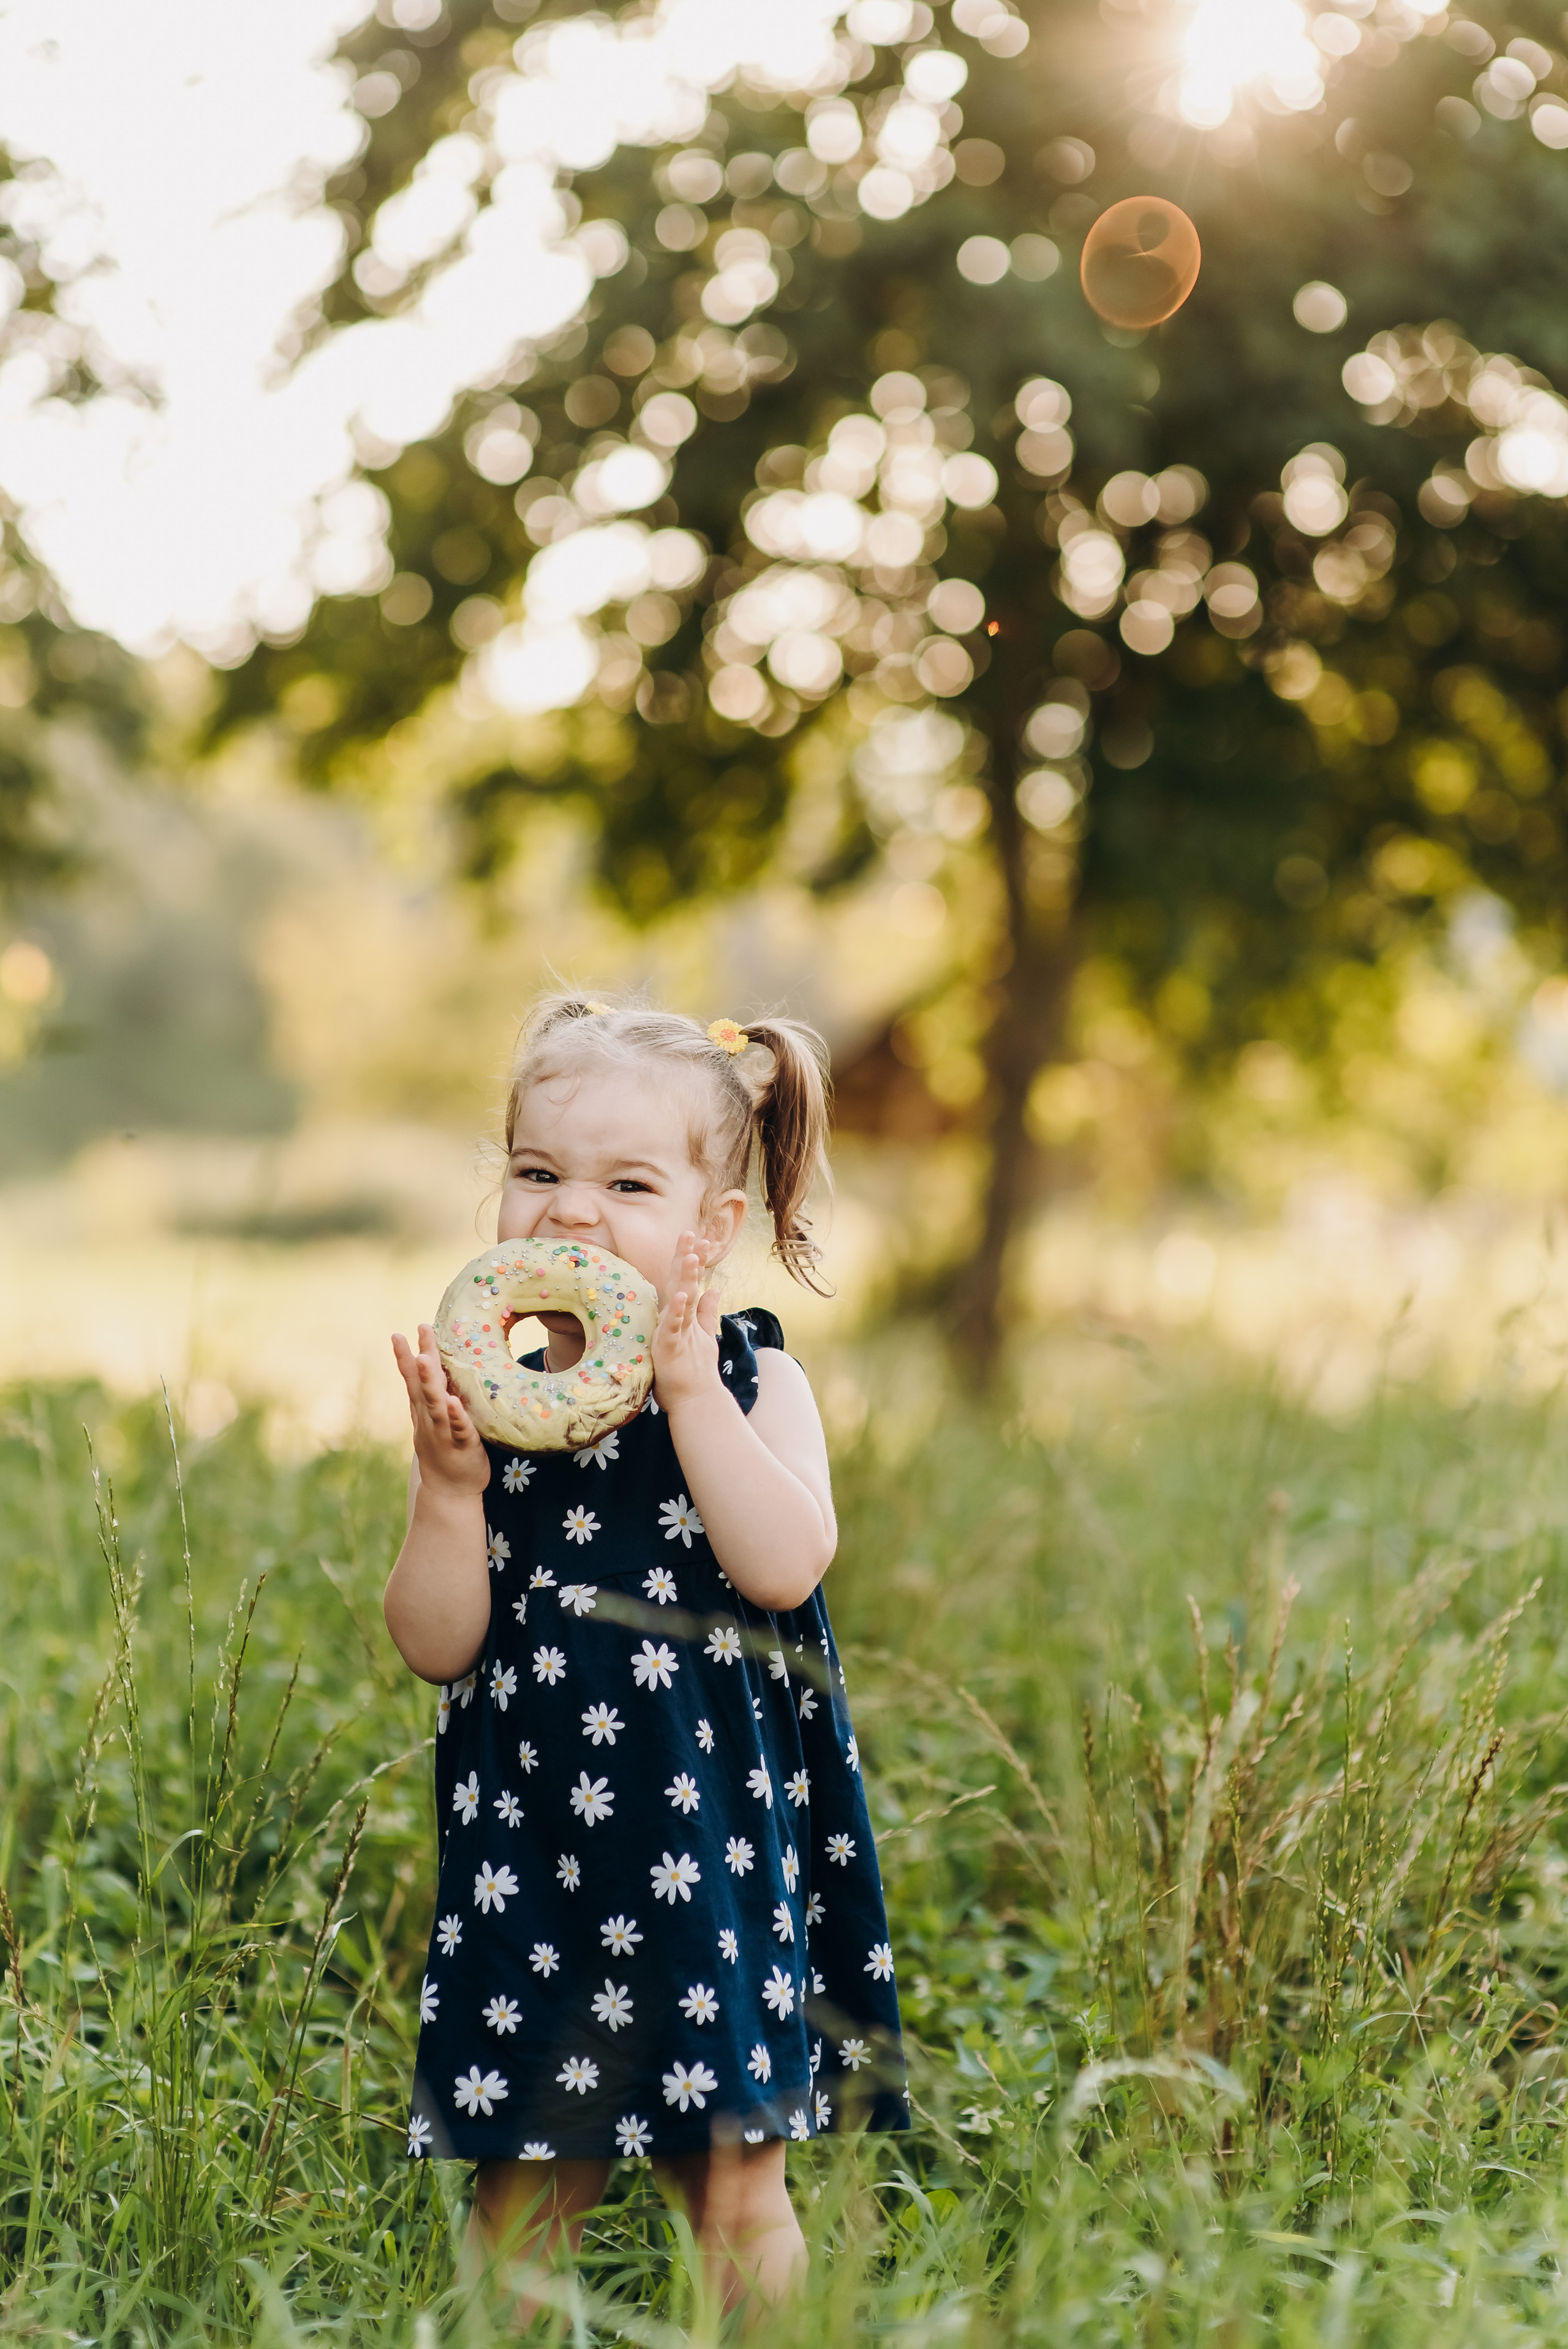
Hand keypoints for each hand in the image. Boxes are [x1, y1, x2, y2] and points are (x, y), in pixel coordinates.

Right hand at [392, 1324, 489, 1495]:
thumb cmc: (445, 1450)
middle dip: (421, 1357)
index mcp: (424, 1411)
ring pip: (436, 1403)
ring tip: (427, 1360)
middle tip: (420, 1329)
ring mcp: (443, 1432)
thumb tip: (435, 1369)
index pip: (412, 1380)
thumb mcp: (435, 1421)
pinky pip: (459, 1428)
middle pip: (423, 1384)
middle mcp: (429, 1419)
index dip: (405, 1357)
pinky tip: (452, 1402)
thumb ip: (434, 1397)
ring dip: (430, 1381)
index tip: (398, 1334)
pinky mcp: (462, 1445)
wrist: (449, 1491)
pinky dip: (455, 1415)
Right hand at [651, 1231, 724, 1413]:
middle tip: (689, 1234)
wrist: (691, 1400)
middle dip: (684, 1259)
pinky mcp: (667, 1348)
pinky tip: (683, 1297)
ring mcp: (669, 1333)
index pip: (686, 1282)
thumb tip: (714, 1290)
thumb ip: (706, 1312)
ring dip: (683, 1279)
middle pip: (678, 1283)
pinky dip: (677, 1312)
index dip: (692, 1260)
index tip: (701, 1239)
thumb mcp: (703, 1334)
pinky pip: (672, 1328)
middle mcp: (673, 1320)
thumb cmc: (690, 1369)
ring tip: (690, 1257)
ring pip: (677, 1301)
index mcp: (681, 1315)